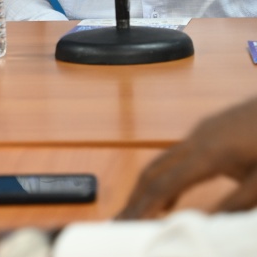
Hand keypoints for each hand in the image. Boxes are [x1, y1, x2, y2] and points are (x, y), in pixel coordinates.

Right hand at [120, 96, 256, 218]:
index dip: (143, 207)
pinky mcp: (208, 131)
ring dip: (146, 187)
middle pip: (153, 171)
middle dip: (135, 197)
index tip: (128, 225)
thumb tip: (206, 224)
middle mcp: (196, 141)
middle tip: (120, 221)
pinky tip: (170, 197)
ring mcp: (200, 133)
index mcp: (208, 155)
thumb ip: (237, 203)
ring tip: (138, 212)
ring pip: (162, 161)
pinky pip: (175, 156)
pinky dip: (164, 178)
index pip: (165, 185)